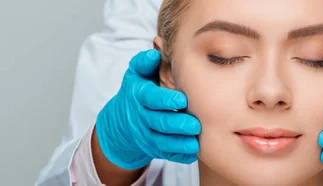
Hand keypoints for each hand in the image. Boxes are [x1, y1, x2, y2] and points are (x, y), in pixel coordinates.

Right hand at [95, 49, 200, 169]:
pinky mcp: (153, 147)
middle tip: (195, 124)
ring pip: (161, 141)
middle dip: (177, 123)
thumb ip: (144, 63)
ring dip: (179, 142)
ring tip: (196, 142)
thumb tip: (154, 53)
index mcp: (137, 94)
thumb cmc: (140, 89)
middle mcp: (140, 115)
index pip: (149, 97)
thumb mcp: (137, 74)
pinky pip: (165, 153)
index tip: (182, 99)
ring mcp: (146, 134)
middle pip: (158, 121)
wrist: (122, 120)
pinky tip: (191, 153)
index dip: (165, 99)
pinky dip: (178, 155)